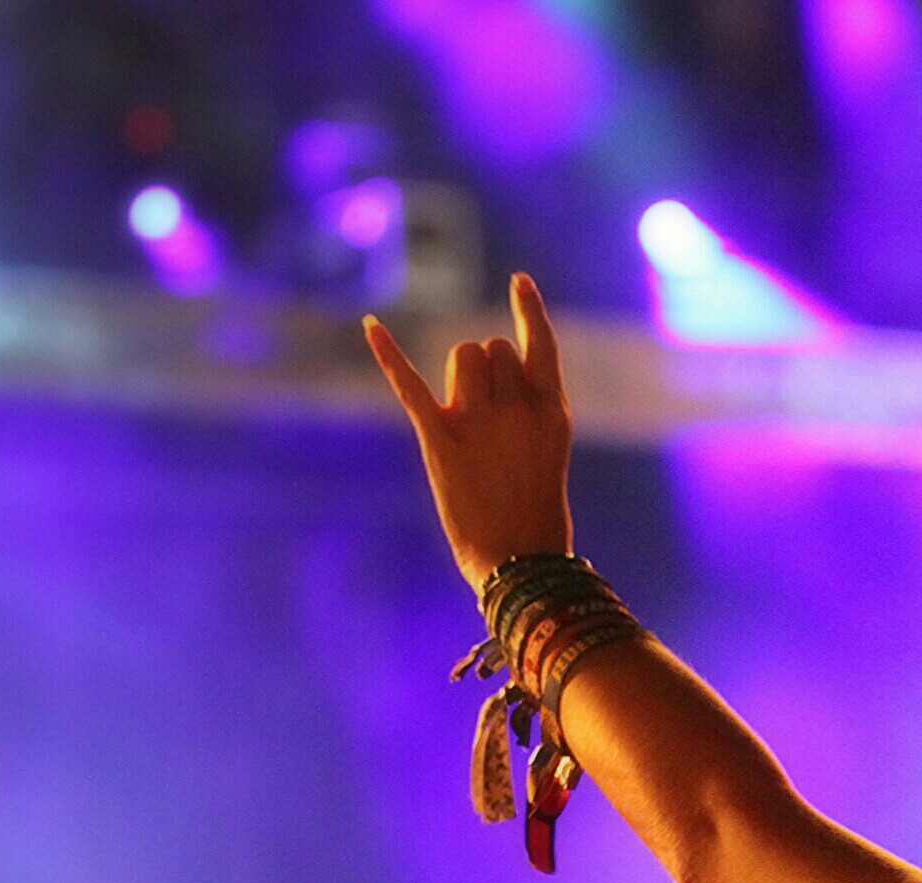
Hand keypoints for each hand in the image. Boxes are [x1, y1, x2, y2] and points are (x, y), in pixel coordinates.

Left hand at [364, 273, 575, 590]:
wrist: (518, 562)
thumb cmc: (536, 518)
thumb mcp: (548, 456)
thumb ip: (527, 414)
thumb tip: (495, 380)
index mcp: (552, 410)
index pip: (540, 343)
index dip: (529, 309)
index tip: (517, 280)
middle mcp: (517, 406)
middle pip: (491, 347)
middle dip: (483, 367)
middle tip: (484, 416)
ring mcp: (478, 421)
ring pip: (463, 355)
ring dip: (459, 374)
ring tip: (463, 417)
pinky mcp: (440, 440)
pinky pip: (411, 384)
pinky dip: (388, 353)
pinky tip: (369, 325)